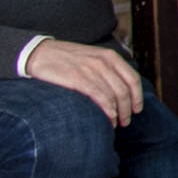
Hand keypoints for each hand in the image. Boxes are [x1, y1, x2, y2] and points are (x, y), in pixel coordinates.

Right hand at [27, 39, 142, 125]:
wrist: (40, 53)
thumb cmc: (67, 59)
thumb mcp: (93, 57)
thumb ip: (108, 68)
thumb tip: (121, 89)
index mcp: (110, 56)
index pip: (133, 79)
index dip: (138, 97)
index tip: (137, 110)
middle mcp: (103, 62)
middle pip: (124, 90)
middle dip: (128, 109)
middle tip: (126, 122)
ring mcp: (90, 70)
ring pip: (113, 96)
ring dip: (118, 113)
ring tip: (115, 124)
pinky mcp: (77, 78)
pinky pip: (99, 97)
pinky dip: (107, 110)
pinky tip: (108, 119)